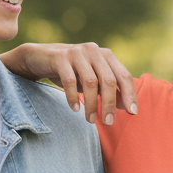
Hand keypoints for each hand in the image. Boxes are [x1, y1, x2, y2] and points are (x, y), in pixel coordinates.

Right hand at [0, 42, 136, 124]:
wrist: (39, 58)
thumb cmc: (71, 72)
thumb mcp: (92, 81)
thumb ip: (109, 91)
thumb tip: (128, 106)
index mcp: (106, 55)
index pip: (124, 76)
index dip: (130, 94)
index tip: (133, 113)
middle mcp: (94, 51)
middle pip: (108, 80)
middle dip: (109, 104)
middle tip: (108, 122)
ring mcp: (77, 52)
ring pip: (90, 82)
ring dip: (91, 104)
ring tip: (90, 120)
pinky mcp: (60, 57)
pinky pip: (70, 80)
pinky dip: (73, 97)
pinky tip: (75, 109)